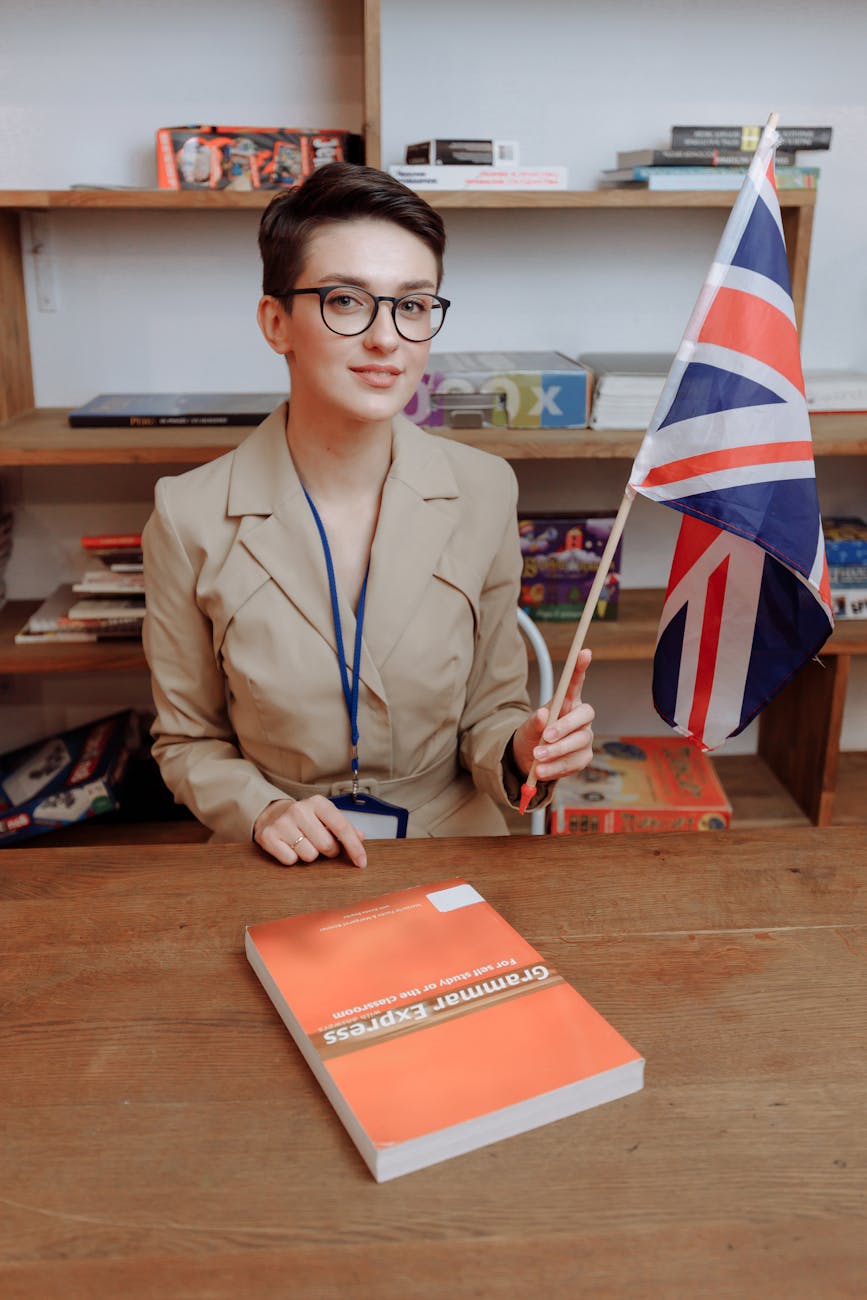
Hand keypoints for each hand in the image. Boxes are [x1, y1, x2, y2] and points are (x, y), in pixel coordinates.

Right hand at [253, 795, 366, 867]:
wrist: (272, 814)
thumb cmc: (305, 818)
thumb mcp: (325, 816)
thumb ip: (343, 826)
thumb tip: (360, 837)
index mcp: (318, 803)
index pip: (342, 827)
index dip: (354, 847)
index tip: (361, 862)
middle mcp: (299, 809)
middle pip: (327, 845)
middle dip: (328, 851)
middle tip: (320, 844)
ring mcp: (282, 822)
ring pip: (309, 855)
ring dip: (310, 854)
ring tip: (303, 843)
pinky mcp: (268, 836)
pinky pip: (290, 860)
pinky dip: (293, 858)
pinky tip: (290, 846)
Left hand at [511, 648, 593, 781]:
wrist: (529, 761)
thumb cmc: (532, 736)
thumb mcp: (527, 727)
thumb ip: (534, 722)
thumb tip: (543, 714)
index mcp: (567, 703)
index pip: (576, 683)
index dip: (580, 668)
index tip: (584, 651)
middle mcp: (580, 719)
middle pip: (585, 715)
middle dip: (565, 726)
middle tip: (546, 736)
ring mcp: (584, 738)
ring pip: (579, 741)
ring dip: (557, 751)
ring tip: (537, 757)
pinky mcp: (583, 758)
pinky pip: (574, 762)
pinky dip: (557, 767)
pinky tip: (541, 770)